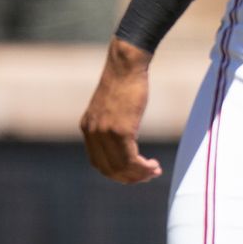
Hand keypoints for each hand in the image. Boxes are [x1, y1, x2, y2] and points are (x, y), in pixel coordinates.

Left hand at [80, 40, 163, 182]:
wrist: (126, 65)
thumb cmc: (125, 81)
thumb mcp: (111, 106)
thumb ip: (112, 123)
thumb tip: (124, 138)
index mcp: (88, 128)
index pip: (99, 162)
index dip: (117, 173)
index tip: (134, 173)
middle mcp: (93, 133)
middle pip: (108, 169)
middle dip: (129, 177)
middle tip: (148, 176)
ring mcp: (105, 133)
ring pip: (120, 167)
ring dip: (138, 175)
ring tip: (154, 172)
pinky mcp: (120, 130)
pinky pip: (129, 159)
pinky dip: (142, 167)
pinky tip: (152, 165)